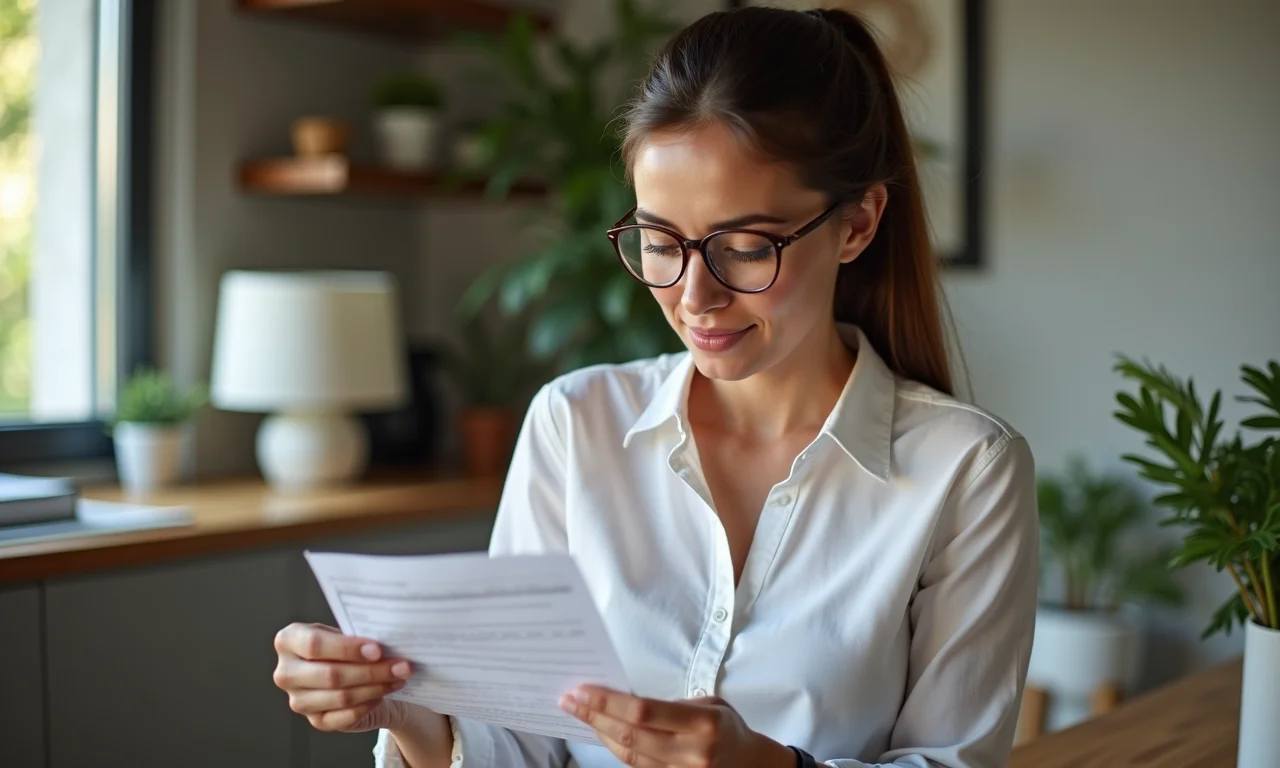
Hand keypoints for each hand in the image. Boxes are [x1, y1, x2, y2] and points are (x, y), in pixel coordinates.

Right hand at [272, 622, 415, 732]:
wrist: (349, 674)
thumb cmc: (346, 648)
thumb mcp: (345, 633)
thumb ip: (356, 635)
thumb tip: (385, 642)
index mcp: (289, 640)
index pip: (314, 644)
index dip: (347, 648)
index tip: (377, 650)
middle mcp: (287, 672)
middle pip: (330, 674)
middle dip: (371, 671)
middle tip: (401, 666)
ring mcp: (298, 700)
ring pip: (341, 697)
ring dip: (376, 687)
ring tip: (398, 677)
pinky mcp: (315, 720)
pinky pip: (346, 716)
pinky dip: (369, 704)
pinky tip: (384, 693)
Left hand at [559, 686, 795, 767]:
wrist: (749, 765)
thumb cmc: (726, 727)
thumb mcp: (709, 704)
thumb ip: (671, 705)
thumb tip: (626, 699)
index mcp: (703, 724)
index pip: (644, 711)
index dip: (609, 702)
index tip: (583, 690)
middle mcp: (691, 752)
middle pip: (630, 735)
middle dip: (595, 716)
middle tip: (570, 700)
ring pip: (629, 755)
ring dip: (600, 733)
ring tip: (581, 714)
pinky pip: (636, 766)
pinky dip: (615, 749)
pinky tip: (602, 732)